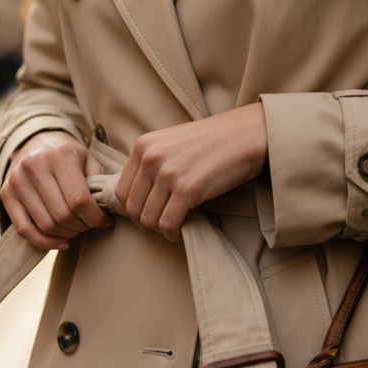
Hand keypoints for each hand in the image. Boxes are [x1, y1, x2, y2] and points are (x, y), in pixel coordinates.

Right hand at [1, 131, 112, 251]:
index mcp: (59, 156)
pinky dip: (44, 242)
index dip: (96, 218)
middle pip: (62, 215)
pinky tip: (61, 242)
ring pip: (45, 225)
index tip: (105, 222)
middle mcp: (34, 166)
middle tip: (91, 226)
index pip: (79, 200)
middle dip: (83, 227)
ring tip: (77, 229)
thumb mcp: (86, 159)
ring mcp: (17, 181)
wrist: (35, 140)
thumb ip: (98, 182)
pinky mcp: (6, 193)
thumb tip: (108, 210)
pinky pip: (23, 229)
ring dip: (67, 234)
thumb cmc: (66, 154)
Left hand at [115, 103, 267, 243]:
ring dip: (159, 229)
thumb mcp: (171, 143)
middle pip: (131, 207)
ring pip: (148, 219)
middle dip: (145, 221)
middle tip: (160, 224)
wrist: (246, 134)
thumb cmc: (212, 142)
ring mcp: (167, 173)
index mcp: (143, 146)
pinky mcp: (186, 189)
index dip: (133, 208)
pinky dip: (171, 233)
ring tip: (172, 226)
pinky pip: (167, 223)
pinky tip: (179, 231)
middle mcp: (150, 158)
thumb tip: (138, 196)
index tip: (148, 213)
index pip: (121, 189)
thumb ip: (152, 163)